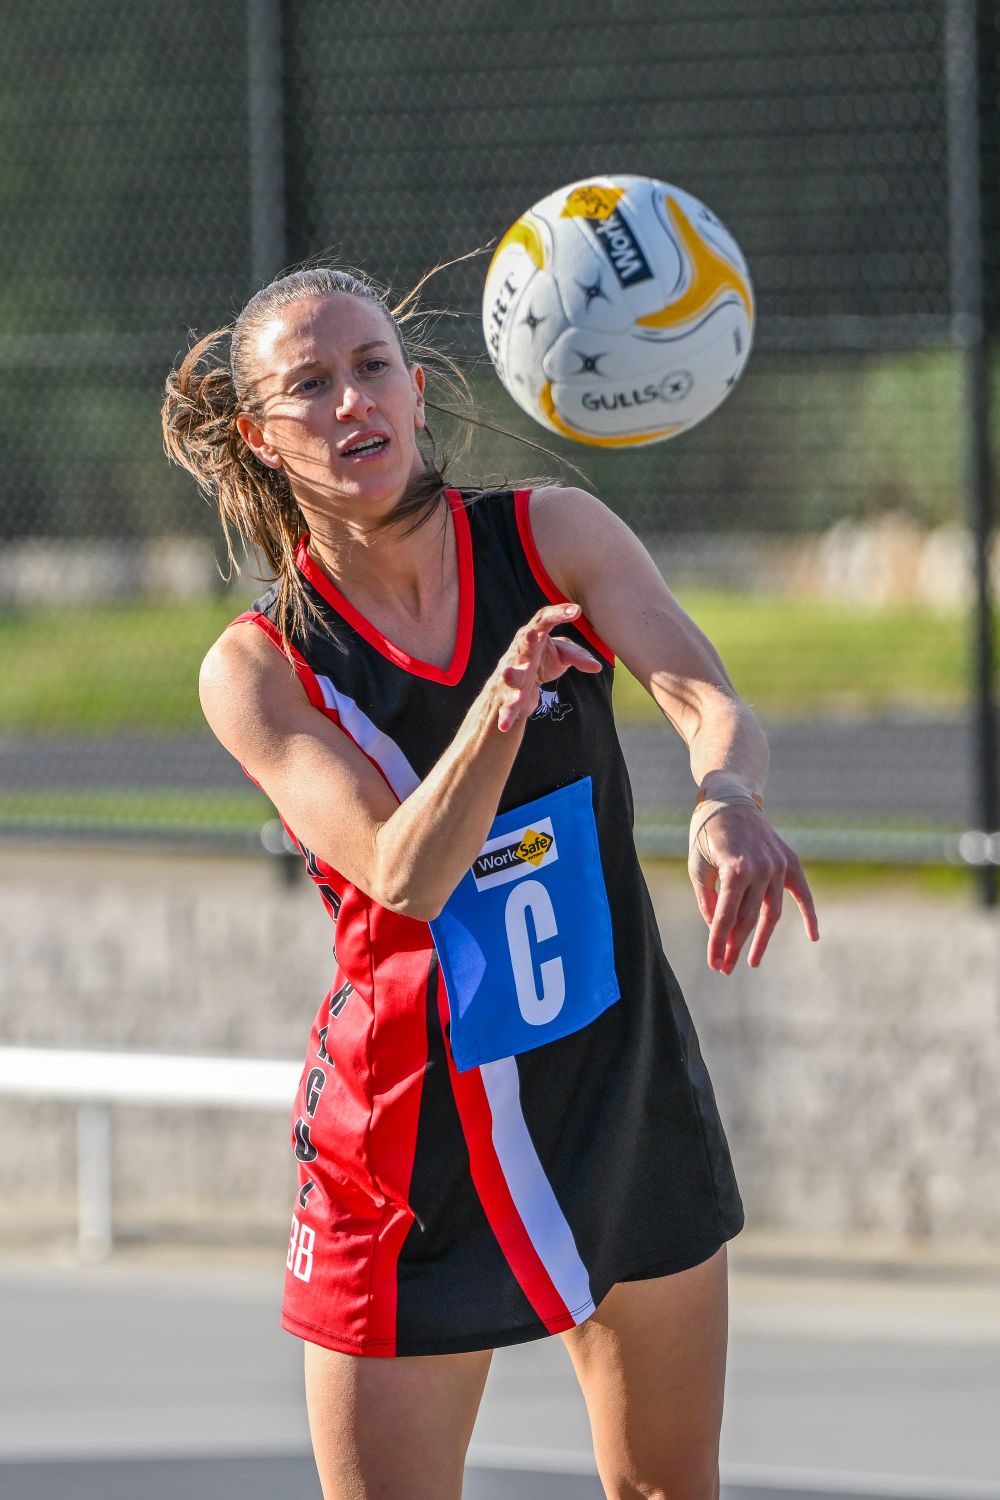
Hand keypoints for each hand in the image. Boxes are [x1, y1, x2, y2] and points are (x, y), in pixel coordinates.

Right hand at [493, 603, 601, 731]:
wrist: (516, 684)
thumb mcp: (562, 655)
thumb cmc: (541, 660)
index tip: (575, 611)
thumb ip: (577, 657)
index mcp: (535, 636)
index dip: (558, 614)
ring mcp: (512, 673)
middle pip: (523, 645)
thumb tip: (597, 667)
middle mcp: (520, 652)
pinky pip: (507, 705)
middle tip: (533, 635)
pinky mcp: (508, 695)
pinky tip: (505, 725)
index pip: (544, 620)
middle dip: (527, 641)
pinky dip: (506, 714)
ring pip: (511, 674)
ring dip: (511, 674)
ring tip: (508, 674)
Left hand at [688, 801, 818, 972]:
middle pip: (749, 919)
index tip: (714, 963)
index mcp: (735, 869)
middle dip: (735, 946)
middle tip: (725, 968)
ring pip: (772, 912)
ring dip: (761, 939)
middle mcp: (762, 868)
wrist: (730, 799)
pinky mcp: (790, 861)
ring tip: (751, 960)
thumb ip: (708, 900)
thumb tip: (718, 929)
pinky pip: (803, 893)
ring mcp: (779, 865)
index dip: (718, 943)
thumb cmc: (706, 834)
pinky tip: (812, 937)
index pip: (726, 917)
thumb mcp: (697, 867)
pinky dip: (809, 914)